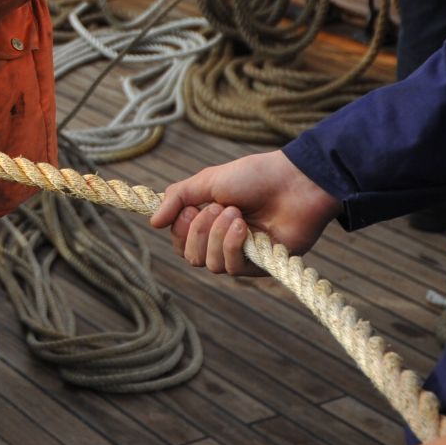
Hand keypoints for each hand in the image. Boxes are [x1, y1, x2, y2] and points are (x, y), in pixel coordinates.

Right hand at [148, 150, 341, 277]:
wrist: (293, 182)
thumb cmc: (254, 176)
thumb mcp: (208, 180)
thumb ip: (177, 198)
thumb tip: (152, 222)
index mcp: (208, 221)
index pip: (180, 242)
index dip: (180, 229)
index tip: (191, 208)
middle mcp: (222, 240)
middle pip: (191, 256)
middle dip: (199, 231)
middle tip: (219, 207)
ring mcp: (241, 254)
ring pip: (210, 264)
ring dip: (218, 235)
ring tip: (237, 213)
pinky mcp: (260, 265)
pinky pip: (233, 268)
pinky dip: (233, 245)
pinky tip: (244, 227)